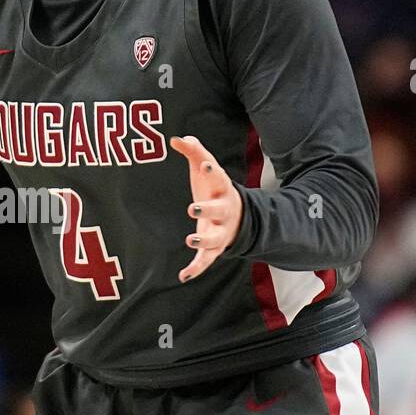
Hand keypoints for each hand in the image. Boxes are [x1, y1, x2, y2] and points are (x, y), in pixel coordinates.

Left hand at [169, 135, 243, 281]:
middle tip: (192, 208)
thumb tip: (177, 138)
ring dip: (203, 240)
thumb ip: (194, 152)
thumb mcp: (206, 170)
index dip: (212, 171)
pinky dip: (196, 269)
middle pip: (219, 210)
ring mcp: (221, 232)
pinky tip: (183, 276)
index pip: (219, 178)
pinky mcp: (213, 249)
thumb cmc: (215, 189)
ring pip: (215, 238)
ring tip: (191, 238)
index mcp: (222, 189)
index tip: (205, 164)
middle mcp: (224, 212)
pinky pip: (206, 261)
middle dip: (207, 209)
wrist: (238, 217)